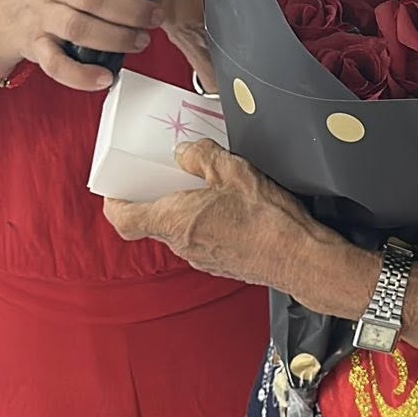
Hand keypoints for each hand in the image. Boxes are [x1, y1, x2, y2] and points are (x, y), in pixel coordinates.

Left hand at [104, 140, 371, 308]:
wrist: (302, 259)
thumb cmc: (267, 219)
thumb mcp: (233, 170)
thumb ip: (201, 156)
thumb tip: (183, 152)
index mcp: (174, 221)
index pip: (123, 219)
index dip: (115, 202)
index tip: (118, 185)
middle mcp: (182, 245)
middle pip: (152, 222)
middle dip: (155, 197)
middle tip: (167, 173)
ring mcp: (202, 259)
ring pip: (178, 231)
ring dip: (183, 210)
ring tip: (205, 186)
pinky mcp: (222, 264)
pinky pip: (201, 239)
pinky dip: (204, 222)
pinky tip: (229, 206)